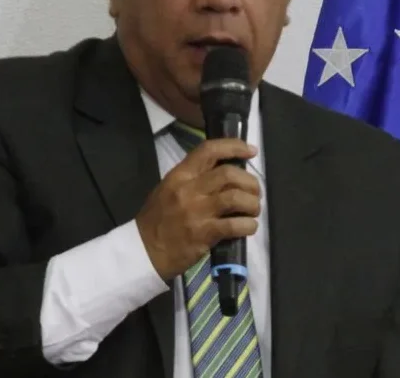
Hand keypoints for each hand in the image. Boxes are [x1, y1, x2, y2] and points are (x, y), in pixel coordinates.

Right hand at [134, 138, 260, 280]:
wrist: (144, 251)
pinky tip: (249, 227)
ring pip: (236, 197)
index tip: (251, 151)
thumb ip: (193, 178)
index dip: (234, 147)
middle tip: (255, 191)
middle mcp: (189, 190)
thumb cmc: (158, 220)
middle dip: (250, 181)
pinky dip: (249, 225)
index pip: (209, 150)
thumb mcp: (168, 189)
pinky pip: (235, 225)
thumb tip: (226, 172)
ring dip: (252, 203)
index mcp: (180, 175)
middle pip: (229, 174)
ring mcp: (197, 212)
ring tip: (253, 210)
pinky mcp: (204, 234)